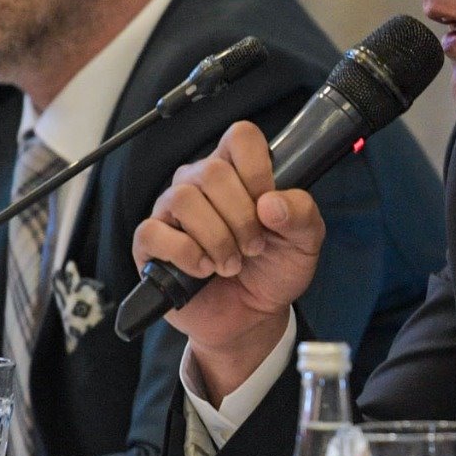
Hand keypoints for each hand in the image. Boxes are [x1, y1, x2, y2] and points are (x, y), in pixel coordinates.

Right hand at [133, 120, 324, 397]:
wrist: (252, 318)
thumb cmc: (273, 270)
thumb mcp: (304, 242)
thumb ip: (300, 214)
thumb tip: (270, 203)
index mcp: (238, 171)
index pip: (240, 136)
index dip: (256, 168)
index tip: (267, 205)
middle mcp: (199, 182)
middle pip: (212, 171)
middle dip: (241, 217)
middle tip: (254, 247)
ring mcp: (170, 211)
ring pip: (183, 198)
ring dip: (216, 238)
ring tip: (231, 264)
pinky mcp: (151, 243)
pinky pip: (155, 232)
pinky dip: (186, 254)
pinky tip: (204, 270)